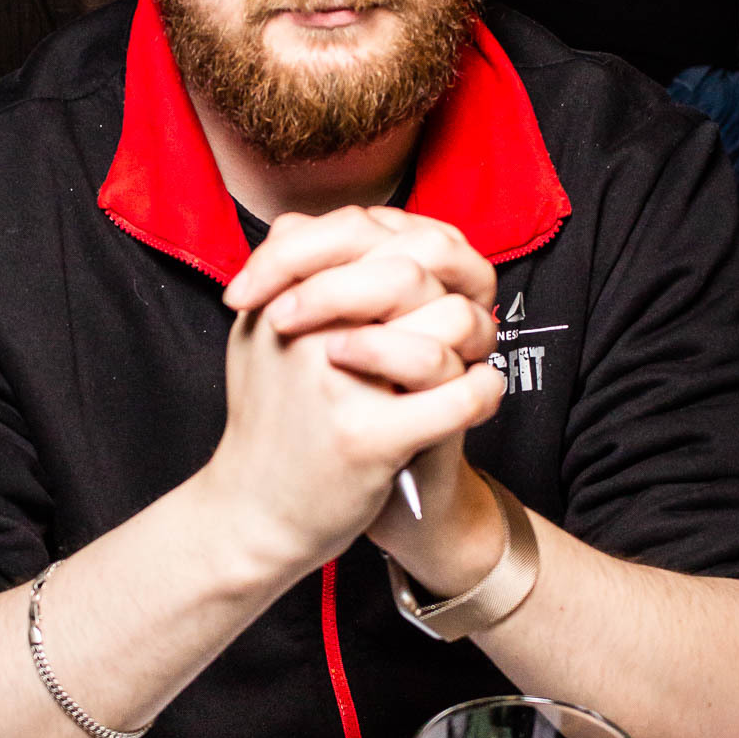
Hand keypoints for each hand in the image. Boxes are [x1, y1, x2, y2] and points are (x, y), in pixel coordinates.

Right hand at [209, 205, 505, 578]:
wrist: (254, 515)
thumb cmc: (270, 423)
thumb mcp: (255, 338)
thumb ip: (280, 277)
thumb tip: (307, 222)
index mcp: (282, 300)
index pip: (359, 231)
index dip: (411, 243)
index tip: (425, 277)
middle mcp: (306, 333)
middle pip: (410, 269)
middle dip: (450, 286)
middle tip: (456, 313)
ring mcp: (338, 385)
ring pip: (446, 324)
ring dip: (475, 338)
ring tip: (470, 355)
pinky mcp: (368, 439)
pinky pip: (458, 397)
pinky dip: (483, 392)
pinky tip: (478, 393)